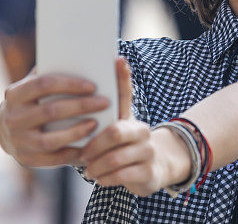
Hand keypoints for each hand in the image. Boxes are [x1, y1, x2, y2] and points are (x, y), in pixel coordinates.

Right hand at [0, 66, 110, 167]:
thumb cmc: (33, 102)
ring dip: (77, 131)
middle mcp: (12, 118)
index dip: (70, 84)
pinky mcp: (26, 159)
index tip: (93, 85)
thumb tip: (84, 57)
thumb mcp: (35, 85)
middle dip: (81, 106)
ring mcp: (17, 141)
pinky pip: (52, 159)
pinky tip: (89, 145)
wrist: (8, 132)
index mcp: (15, 94)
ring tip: (97, 123)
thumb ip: (52, 73)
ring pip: (50, 139)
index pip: (43, 84)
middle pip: (51, 111)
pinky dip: (72, 153)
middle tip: (104, 102)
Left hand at [79, 58, 190, 195]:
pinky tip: (100, 178)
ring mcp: (148, 151)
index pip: (126, 94)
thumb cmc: (125, 146)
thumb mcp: (117, 127)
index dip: (122, 78)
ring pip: (115, 158)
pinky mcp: (149, 172)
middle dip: (94, 145)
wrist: (154, 169)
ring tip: (88, 170)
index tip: (117, 59)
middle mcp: (143, 130)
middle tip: (83, 154)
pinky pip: (122, 175)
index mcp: (132, 117)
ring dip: (96, 166)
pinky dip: (106, 178)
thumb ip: (104, 110)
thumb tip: (99, 70)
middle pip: (115, 132)